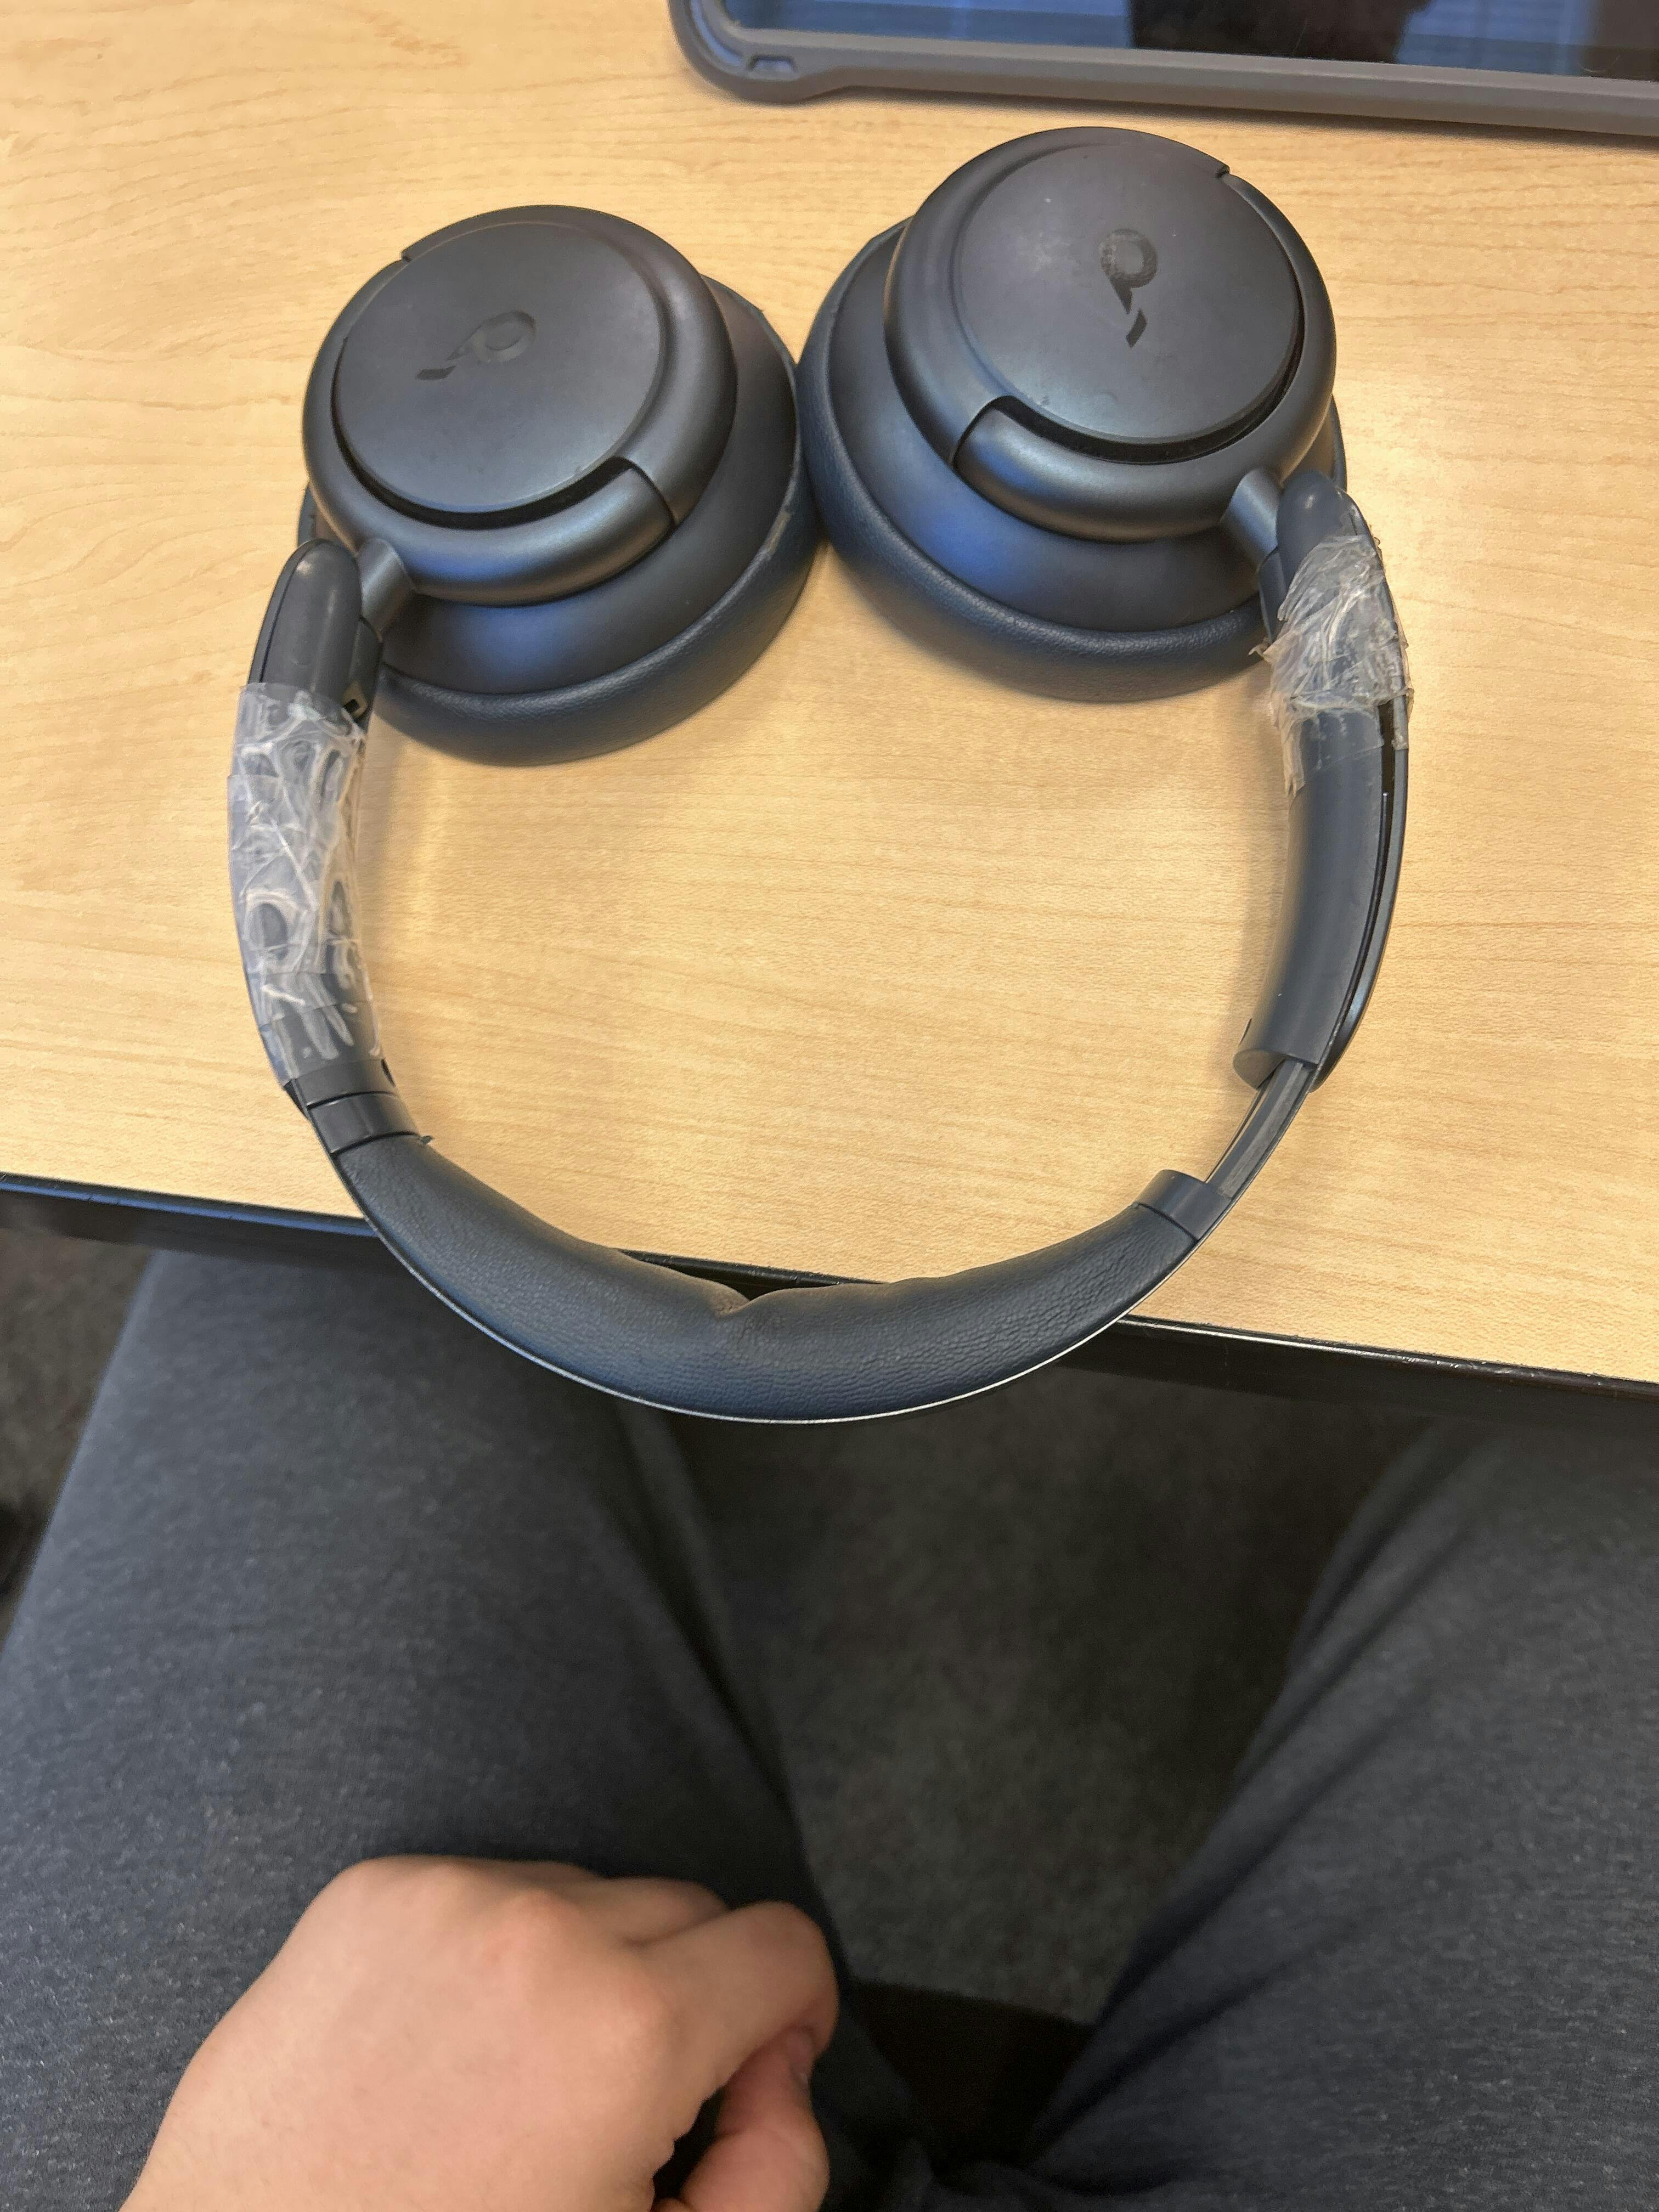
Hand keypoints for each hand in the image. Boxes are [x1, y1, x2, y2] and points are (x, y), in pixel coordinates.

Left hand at [122, 1857, 837, 2211]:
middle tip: (621, 2110)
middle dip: (687, 1997)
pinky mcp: (367, 1891)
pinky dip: (489, 1953)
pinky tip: (443, 2048)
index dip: (791, 2016)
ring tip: (514, 2084)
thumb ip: (774, 2171)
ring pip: (587, 1893)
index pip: (785, 1947)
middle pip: (692, 1911)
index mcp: (630, 2029)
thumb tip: (781, 2071)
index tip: (751, 2070)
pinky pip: (486, 1889)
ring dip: (584, 1967)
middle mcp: (543, 1932)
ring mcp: (446, 1898)